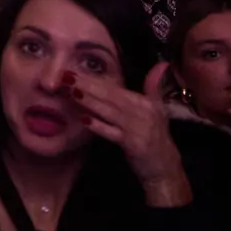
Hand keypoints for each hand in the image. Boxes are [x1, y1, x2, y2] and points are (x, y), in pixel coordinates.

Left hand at [67, 63, 188, 196]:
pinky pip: (112, 133)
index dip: (93, 79)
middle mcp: (142, 111)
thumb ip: (154, 87)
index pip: (114, 88)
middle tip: (65, 76)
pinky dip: (99, 126)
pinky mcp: (133, 144)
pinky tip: (83, 119)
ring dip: (89, 101)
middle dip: (87, 85)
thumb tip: (161, 64)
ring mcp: (137, 128)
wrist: (165, 166)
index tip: (73, 71)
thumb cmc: (155, 136)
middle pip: (110, 96)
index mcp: (144, 101)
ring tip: (70, 91)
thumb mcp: (157, 110)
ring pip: (109, 111)